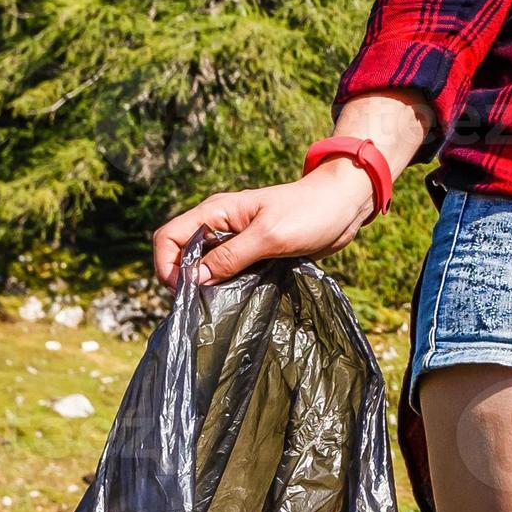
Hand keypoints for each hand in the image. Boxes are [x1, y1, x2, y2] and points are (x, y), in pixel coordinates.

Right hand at [150, 162, 378, 285]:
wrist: (345, 206)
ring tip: (216, 306)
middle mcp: (220, 225)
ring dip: (206, 284)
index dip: (166, 265)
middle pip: (182, 254)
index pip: (169, 237)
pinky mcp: (254, 252)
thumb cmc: (310, 213)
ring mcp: (237, 239)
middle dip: (184, 278)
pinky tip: (235, 298)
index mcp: (216, 212)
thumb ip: (232, 256)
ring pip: (205, 265)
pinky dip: (226, 284)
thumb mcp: (269, 236)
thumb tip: (194, 278)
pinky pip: (229, 270)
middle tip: (201, 304)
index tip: (183, 291)